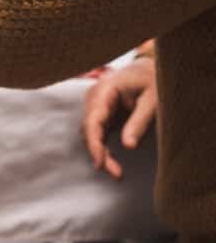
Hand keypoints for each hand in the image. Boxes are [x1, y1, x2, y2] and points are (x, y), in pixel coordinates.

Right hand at [81, 56, 157, 179]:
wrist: (150, 68)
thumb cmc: (153, 80)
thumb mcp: (153, 100)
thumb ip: (139, 122)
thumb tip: (128, 146)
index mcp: (105, 90)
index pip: (92, 121)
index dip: (94, 144)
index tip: (100, 164)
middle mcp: (95, 97)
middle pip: (89, 130)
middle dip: (99, 153)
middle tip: (116, 174)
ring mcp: (96, 105)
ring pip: (91, 134)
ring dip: (100, 153)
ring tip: (117, 172)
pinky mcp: (101, 113)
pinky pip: (97, 133)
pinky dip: (103, 148)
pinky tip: (112, 163)